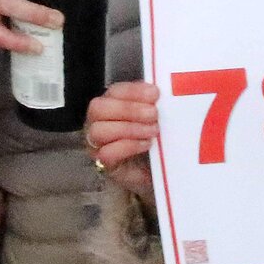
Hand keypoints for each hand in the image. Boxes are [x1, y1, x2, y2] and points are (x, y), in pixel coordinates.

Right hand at [84, 81, 158, 201]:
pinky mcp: (103, 164)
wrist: (156, 173)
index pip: (114, 91)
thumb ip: (155, 105)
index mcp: (111, 104)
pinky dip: (128, 146)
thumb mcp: (156, 120)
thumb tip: (166, 94)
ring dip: (129, 128)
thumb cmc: (154, 141)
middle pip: (98, 108)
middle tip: (154, 114)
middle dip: (128, 108)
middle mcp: (98, 121)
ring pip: (98, 130)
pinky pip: (107, 153)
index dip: (133, 91)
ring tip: (153, 131)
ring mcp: (96, 144)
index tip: (155, 94)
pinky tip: (146, 145)